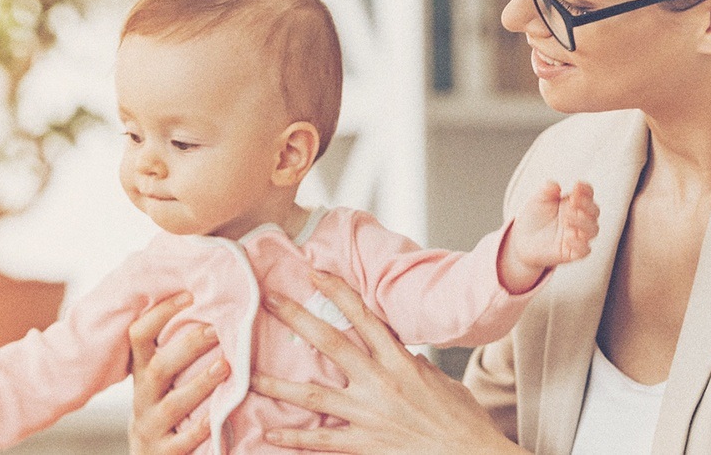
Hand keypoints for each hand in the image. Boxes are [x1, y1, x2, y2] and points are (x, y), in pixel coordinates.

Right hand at [128, 292, 228, 454]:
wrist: (149, 454)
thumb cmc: (165, 403)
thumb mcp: (161, 376)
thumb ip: (174, 346)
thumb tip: (205, 298)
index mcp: (143, 371)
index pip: (139, 335)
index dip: (160, 313)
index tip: (189, 295)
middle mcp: (143, 396)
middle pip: (159, 367)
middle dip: (188, 347)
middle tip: (216, 329)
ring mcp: (151, 425)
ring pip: (173, 404)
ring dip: (199, 384)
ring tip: (225, 366)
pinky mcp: (162, 452)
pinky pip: (181, 441)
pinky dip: (200, 428)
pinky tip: (217, 416)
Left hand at [252, 272, 529, 453]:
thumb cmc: (462, 421)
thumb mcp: (439, 381)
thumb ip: (410, 364)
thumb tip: (393, 352)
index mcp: (401, 362)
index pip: (363, 317)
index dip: (337, 292)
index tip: (313, 273)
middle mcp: (381, 383)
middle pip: (329, 343)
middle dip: (296, 318)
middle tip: (267, 300)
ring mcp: (370, 415)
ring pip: (313, 395)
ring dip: (277, 385)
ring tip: (248, 375)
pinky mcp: (366, 445)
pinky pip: (322, 441)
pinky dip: (295, 439)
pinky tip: (271, 436)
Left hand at [500, 181, 598, 291]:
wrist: (521, 239)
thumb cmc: (534, 217)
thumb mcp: (538, 200)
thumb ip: (546, 191)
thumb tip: (555, 185)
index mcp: (573, 203)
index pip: (588, 194)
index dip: (586, 190)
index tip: (577, 185)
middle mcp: (579, 219)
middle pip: (594, 211)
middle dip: (586, 205)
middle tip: (572, 202)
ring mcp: (577, 235)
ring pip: (593, 230)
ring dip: (584, 222)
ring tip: (567, 218)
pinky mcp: (572, 251)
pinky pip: (585, 250)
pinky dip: (580, 243)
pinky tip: (568, 236)